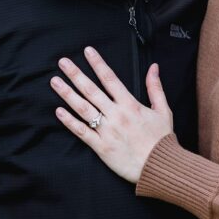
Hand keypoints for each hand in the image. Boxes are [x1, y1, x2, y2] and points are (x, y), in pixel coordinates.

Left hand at [52, 47, 173, 183]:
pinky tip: (59, 111)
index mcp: (130, 105)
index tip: (87, 51)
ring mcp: (107, 131)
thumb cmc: (162, 140)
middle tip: (62, 62)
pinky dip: (70, 122)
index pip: (110, 79)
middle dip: (76, 74)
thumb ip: (155, 87)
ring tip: (55, 82)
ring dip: (67, 94)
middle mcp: (116, 115)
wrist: (160, 167)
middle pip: (92, 90)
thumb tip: (154, 67)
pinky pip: (82, 132)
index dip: (98, 64)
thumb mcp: (163, 110)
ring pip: (83, 109)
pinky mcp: (101, 147)